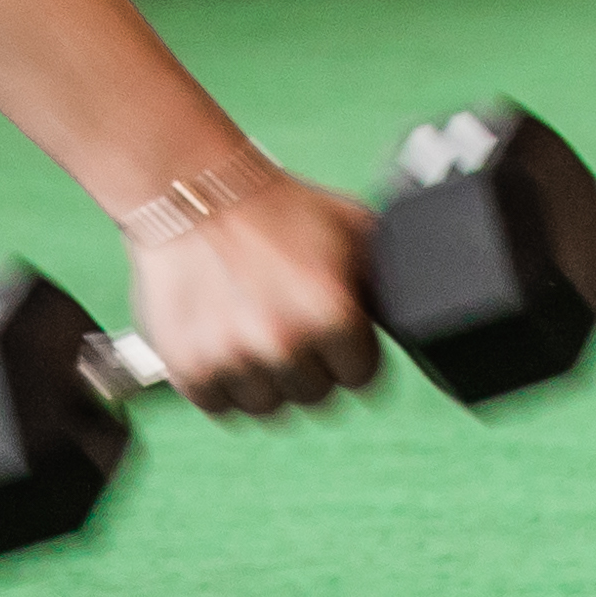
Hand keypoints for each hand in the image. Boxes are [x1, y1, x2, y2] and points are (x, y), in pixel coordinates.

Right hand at [127, 169, 378, 419]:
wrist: (190, 188)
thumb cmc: (276, 207)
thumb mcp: (353, 227)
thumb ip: (385, 279)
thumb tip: (407, 312)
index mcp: (331, 312)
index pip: (362, 377)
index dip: (350, 350)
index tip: (333, 328)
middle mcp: (282, 341)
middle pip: (316, 396)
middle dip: (309, 364)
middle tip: (290, 322)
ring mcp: (231, 358)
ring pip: (268, 408)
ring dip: (266, 379)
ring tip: (255, 330)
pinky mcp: (188, 367)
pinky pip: (220, 405)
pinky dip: (222, 382)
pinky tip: (225, 341)